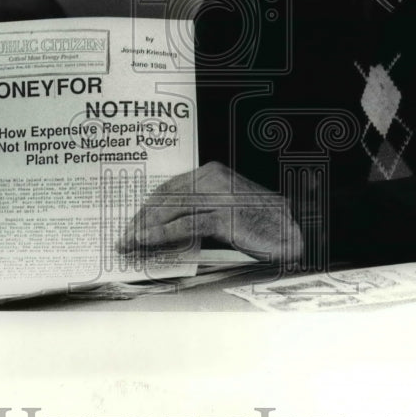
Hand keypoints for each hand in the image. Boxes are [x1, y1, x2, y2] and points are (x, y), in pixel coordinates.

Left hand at [117, 161, 302, 263]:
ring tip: (129, 244)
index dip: (146, 207)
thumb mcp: (224, 209)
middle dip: (140, 219)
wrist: (292, 233)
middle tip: (123, 238)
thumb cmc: (259, 224)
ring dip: (145, 229)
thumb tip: (165, 226)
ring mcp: (219, 195)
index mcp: (212, 172)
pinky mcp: (225, 215)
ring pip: (171, 211)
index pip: (169, 188)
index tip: (130, 223)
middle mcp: (214, 177)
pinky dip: (162, 236)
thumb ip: (199, 210)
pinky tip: (146, 244)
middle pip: (166, 198)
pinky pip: (186, 226)